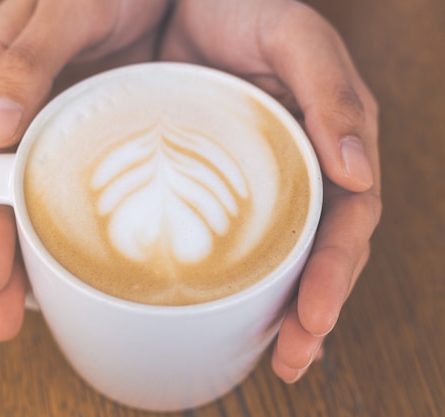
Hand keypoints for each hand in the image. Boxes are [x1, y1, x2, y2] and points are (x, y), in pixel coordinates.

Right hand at [0, 0, 171, 340]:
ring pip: (31, 197)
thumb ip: (27, 60)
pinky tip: (77, 263)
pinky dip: (67, 226)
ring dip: (30, 254)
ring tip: (29, 312)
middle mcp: (14, 105)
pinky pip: (70, 184)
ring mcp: (51, 121)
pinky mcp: (86, 129)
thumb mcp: (69, 9)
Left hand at [161, 0, 381, 381]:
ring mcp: (264, 179)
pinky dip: (238, 277)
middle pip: (320, 250)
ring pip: (283, 253)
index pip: (348, 220)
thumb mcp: (295, 38)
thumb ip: (330, 93)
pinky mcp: (222, 181)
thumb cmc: (245, 9)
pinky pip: (236, 234)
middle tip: (292, 359)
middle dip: (312, 309)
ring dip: (281, 308)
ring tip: (274, 357)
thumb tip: (358, 171)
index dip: (335, 272)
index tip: (314, 318)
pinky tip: (229, 312)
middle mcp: (304, 167)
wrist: (187, 1)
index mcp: (333, 141)